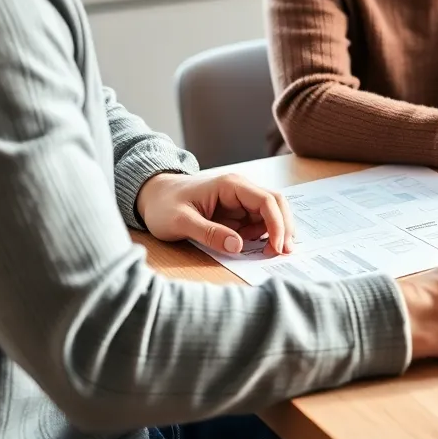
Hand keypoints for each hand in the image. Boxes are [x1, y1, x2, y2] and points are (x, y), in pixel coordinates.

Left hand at [136, 172, 294, 255]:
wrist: (152, 197)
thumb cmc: (164, 205)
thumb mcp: (182, 221)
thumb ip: (209, 233)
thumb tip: (238, 245)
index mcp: (231, 185)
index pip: (266, 200)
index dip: (277, 224)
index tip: (277, 248)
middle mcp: (240, 190)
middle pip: (276, 204)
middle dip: (284, 227)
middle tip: (285, 253)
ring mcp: (240, 201)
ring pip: (271, 213)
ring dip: (277, 232)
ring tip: (271, 254)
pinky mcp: (237, 213)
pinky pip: (258, 222)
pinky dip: (265, 236)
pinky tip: (260, 248)